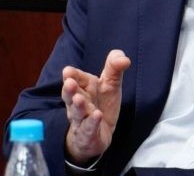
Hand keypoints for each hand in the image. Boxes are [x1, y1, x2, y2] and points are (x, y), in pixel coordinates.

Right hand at [62, 49, 130, 163]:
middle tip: (69, 82)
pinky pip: (88, 129)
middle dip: (70, 89)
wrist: (98, 135)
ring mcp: (81, 120)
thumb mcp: (110, 84)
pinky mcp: (88, 135)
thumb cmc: (102, 104)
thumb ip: (114, 67)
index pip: (75, 78)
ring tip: (79, 99)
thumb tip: (124, 59)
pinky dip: (92, 123)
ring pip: (77, 113)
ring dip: (77, 107)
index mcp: (83, 88)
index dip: (72, 75)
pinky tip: (97, 116)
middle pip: (71, 96)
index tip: (68, 71)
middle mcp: (78, 103)